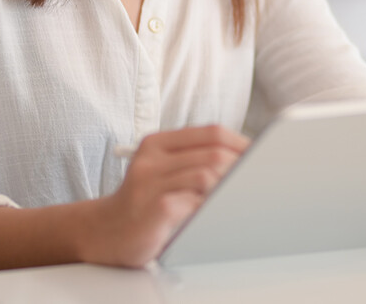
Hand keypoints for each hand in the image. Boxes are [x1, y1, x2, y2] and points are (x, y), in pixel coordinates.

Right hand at [84, 125, 249, 266]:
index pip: (212, 132)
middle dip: (243, 168)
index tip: (261, 156)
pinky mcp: (153, 209)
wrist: (103, 232)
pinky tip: (217, 214)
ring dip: (230, 188)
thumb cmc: (143, 203)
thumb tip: (247, 160)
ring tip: (240, 197)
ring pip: (207, 175)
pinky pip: (194, 203)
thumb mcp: (164, 172)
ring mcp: (149, 183)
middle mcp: (151, 159)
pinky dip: (213, 208)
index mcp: (157, 143)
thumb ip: (195, 161)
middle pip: (214, 153)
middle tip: (258, 181)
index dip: (242, 143)